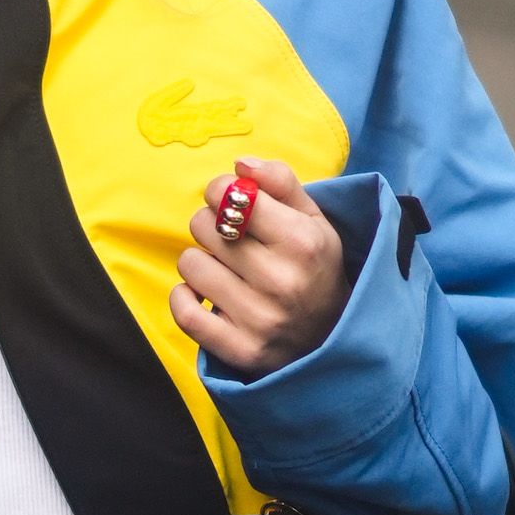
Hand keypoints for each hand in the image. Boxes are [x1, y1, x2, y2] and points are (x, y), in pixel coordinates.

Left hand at [170, 156, 345, 376]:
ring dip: (201, 262)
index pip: (228, 195)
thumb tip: (240, 164)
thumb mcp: (313, 218)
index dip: (221, 191)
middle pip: (203, 225)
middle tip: (231, 240)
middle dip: (212, 226)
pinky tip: (203, 294)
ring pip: (190, 263)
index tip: (230, 203)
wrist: (331, 338)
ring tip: (226, 270)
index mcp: (301, 241)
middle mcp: (281, 280)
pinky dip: (184, 297)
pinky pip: (183, 311)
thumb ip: (280, 181)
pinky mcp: (239, 350)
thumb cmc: (315, 268)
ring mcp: (259, 319)